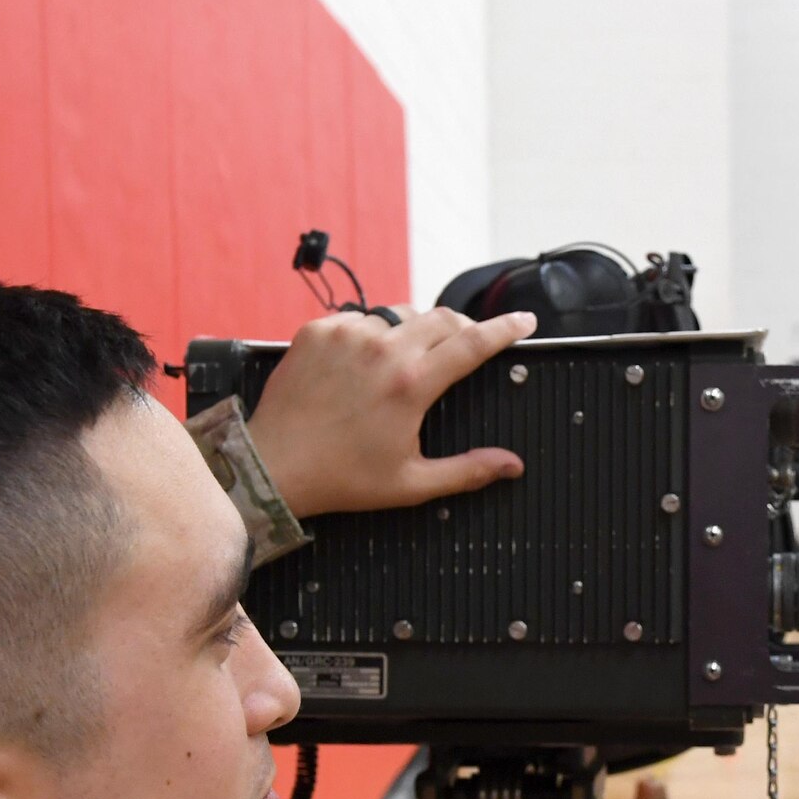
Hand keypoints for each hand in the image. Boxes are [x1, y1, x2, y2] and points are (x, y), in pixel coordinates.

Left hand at [244, 306, 536, 518]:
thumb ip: (467, 471)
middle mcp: (381, 349)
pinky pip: (359, 318)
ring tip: (405, 365)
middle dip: (462, 329)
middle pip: (441, 318)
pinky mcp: (318, 330)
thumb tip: (512, 465)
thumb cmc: (342, 478)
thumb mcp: (412, 483)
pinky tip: (365, 364)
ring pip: (399, 315)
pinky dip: (371, 333)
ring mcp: (347, 334)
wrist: (273, 466)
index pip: (473, 342)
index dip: (505, 328)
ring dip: (413, 331)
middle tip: (466, 347)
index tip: (525, 320)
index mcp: (411, 384)